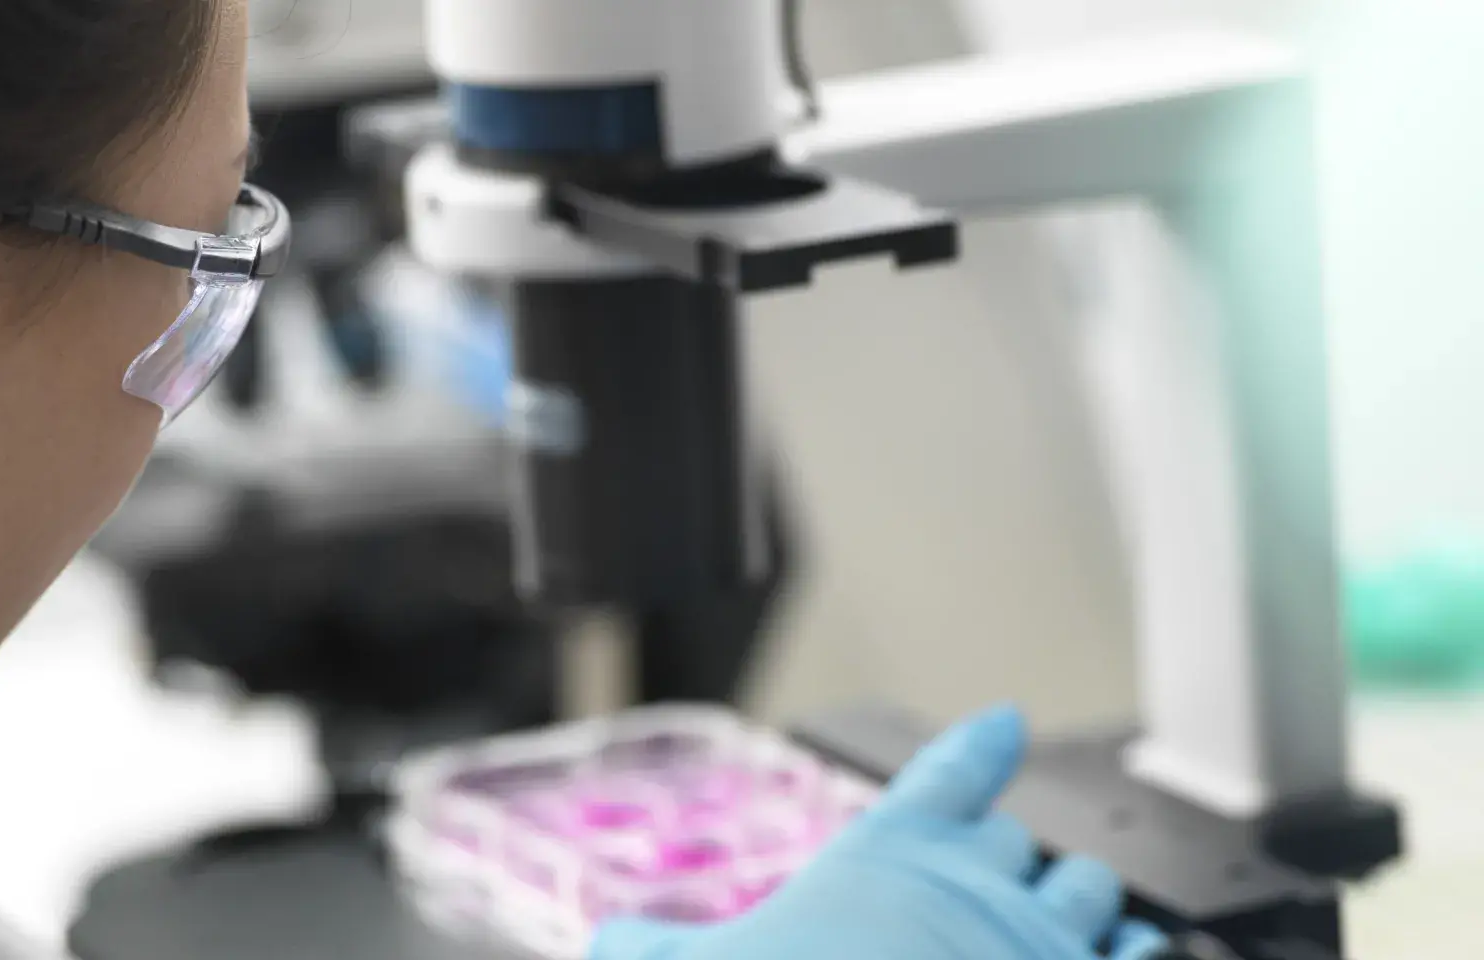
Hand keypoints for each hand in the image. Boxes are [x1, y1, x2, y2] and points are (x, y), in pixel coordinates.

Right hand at [590, 706, 1166, 959]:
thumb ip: (644, 949)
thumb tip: (608, 946)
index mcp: (891, 858)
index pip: (944, 774)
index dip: (976, 746)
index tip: (1002, 723)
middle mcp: (980, 888)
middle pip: (1020, 844)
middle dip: (1007, 862)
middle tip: (989, 888)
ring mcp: (1046, 948)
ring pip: (1089, 895)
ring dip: (1075, 905)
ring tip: (1065, 926)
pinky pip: (1141, 958)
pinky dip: (1133, 956)